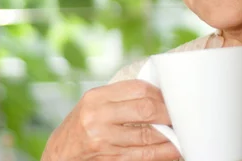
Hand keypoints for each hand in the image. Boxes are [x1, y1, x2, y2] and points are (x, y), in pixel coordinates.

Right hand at [41, 79, 179, 160]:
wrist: (59, 154)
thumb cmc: (82, 125)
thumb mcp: (94, 104)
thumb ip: (120, 98)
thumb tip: (158, 96)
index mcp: (96, 97)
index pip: (137, 88)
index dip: (159, 93)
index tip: (171, 99)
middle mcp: (98, 116)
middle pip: (144, 109)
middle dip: (167, 113)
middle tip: (179, 115)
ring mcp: (103, 139)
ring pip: (147, 136)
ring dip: (169, 136)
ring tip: (181, 133)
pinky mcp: (109, 158)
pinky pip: (142, 156)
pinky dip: (162, 153)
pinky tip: (173, 150)